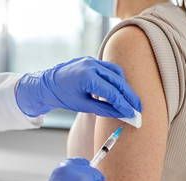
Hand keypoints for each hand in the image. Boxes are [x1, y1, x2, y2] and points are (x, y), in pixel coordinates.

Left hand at [15, 56, 141, 117]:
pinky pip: (110, 69)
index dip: (124, 105)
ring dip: (125, 86)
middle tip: (138, 108)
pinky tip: (120, 90)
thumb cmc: (62, 96)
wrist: (47, 84)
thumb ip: (105, 110)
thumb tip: (123, 114)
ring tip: (130, 100)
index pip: (112, 93)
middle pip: (118, 81)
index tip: (133, 114)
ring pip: (117, 73)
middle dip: (130, 96)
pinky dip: (117, 79)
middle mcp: (91, 66)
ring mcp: (92, 61)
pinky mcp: (92, 61)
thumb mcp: (83, 106)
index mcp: (87, 77)